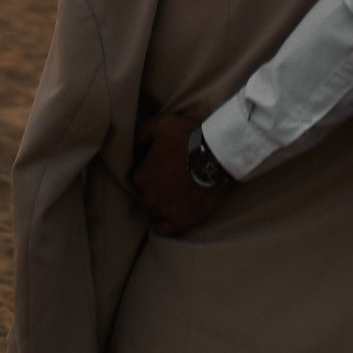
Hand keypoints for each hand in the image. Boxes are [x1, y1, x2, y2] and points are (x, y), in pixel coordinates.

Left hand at [133, 113, 228, 236]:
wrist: (217, 158)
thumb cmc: (189, 139)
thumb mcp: (163, 124)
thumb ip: (143, 131)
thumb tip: (135, 141)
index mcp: (142, 175)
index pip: (140, 176)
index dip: (151, 170)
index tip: (162, 164)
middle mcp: (149, 196)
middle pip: (149, 193)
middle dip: (158, 187)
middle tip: (173, 177)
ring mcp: (165, 210)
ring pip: (157, 209)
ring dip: (163, 203)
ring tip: (177, 194)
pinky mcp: (181, 220)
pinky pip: (166, 228)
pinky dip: (164, 225)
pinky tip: (165, 221)